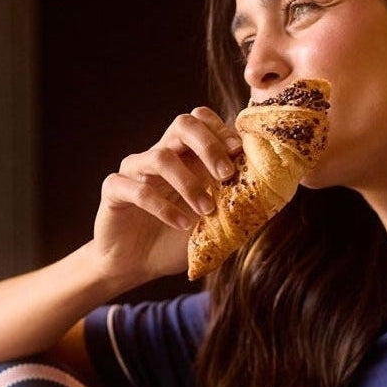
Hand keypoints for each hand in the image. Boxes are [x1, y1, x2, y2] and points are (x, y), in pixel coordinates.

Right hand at [92, 107, 242, 287]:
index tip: (240, 153)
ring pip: (161, 156)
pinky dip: (164, 208)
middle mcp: (159, 155)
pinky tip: (182, 225)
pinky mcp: (115, 190)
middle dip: (209, 145)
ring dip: (189, 183)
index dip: (223, 131)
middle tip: (226, 174)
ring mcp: (135, 170)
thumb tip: (272, 196)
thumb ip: (234, 207)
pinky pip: (138, 189)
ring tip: (206, 211)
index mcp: (184, 156)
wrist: (134, 265)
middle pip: (183, 124)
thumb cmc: (173, 242)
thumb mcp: (212, 225)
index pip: (202, 121)